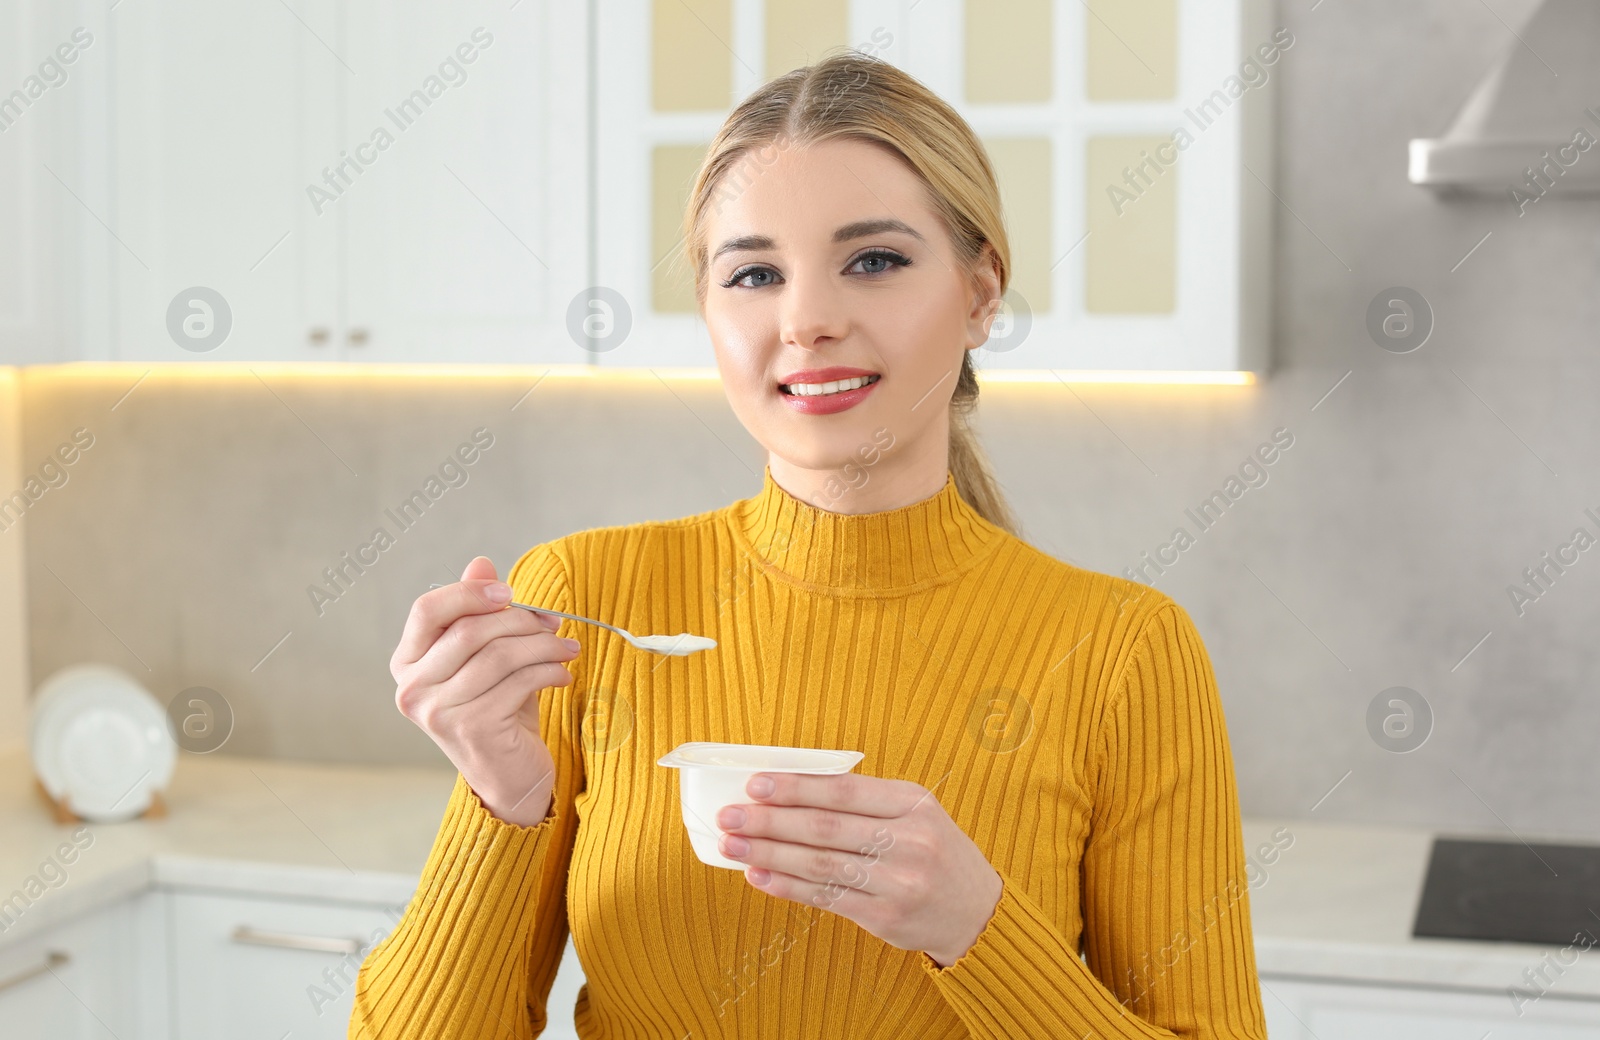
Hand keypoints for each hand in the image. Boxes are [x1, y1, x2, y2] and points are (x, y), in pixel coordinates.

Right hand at [390, 556, 579, 826]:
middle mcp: (412, 689)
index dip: (468, 593)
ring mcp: (437, 712)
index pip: (427, 610)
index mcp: (407, 663)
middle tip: (554, 623)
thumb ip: (478, 611)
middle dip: (520, 621)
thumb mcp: (488, 655)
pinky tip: (563, 674)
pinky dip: (549, 672)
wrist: (510, 774)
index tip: (509, 593)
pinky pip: (518, 683)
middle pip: (468, 631)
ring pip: (498, 656)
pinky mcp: (471, 729)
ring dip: (542, 645)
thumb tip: (482, 564)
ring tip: (568, 647)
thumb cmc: (498, 708)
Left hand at [715, 772, 1002, 966]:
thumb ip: (866, 801)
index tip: (755, 784)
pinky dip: (787, 887)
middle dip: (769, 821)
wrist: (978, 912)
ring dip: (769, 855)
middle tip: (730, 816)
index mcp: (914, 803)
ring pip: (819, 864)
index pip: (843, 790)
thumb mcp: (916, 812)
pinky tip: (759, 877)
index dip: (795, 787)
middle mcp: (909, 841)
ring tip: (733, 846)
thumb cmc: (935, 852)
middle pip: (824, 827)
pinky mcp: (885, 917)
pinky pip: (826, 898)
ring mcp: (898, 882)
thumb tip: (790, 792)